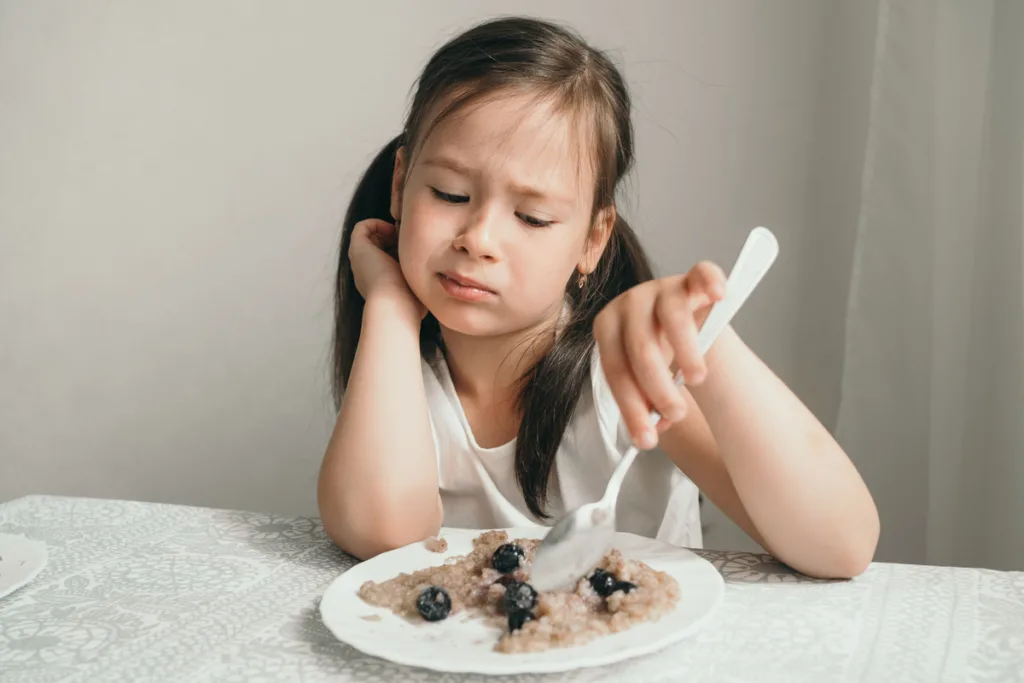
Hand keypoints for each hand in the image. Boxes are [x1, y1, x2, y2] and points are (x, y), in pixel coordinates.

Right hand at [349, 219, 424, 318]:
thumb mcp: (418, 291)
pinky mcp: (358, 249)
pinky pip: (362, 228)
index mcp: (379, 282)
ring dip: (387, 230)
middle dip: (395, 238)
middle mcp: (366, 271)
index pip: (387, 258)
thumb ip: (423, 283)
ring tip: (403, 234)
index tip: (415, 250)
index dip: (401, 249)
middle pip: (378, 246)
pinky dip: (377, 223)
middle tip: (410, 240)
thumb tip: (442, 282)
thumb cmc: (410, 304)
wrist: (393, 306)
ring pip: (370, 237)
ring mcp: (360, 260)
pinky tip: (393, 231)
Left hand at [593, 261, 726, 448]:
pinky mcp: (691, 278)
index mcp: (607, 327)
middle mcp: (629, 302)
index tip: (646, 439)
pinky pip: (702, 274)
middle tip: (675, 415)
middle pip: (640, 346)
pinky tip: (719, 296)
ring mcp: (661, 287)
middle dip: (657, 387)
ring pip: (671, 317)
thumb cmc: (657, 355)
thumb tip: (651, 432)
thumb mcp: (644, 381)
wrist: (679, 322)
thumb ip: (645, 403)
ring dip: (684, 351)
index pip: (615, 369)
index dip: (630, 406)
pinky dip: (711, 283)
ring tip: (696, 380)